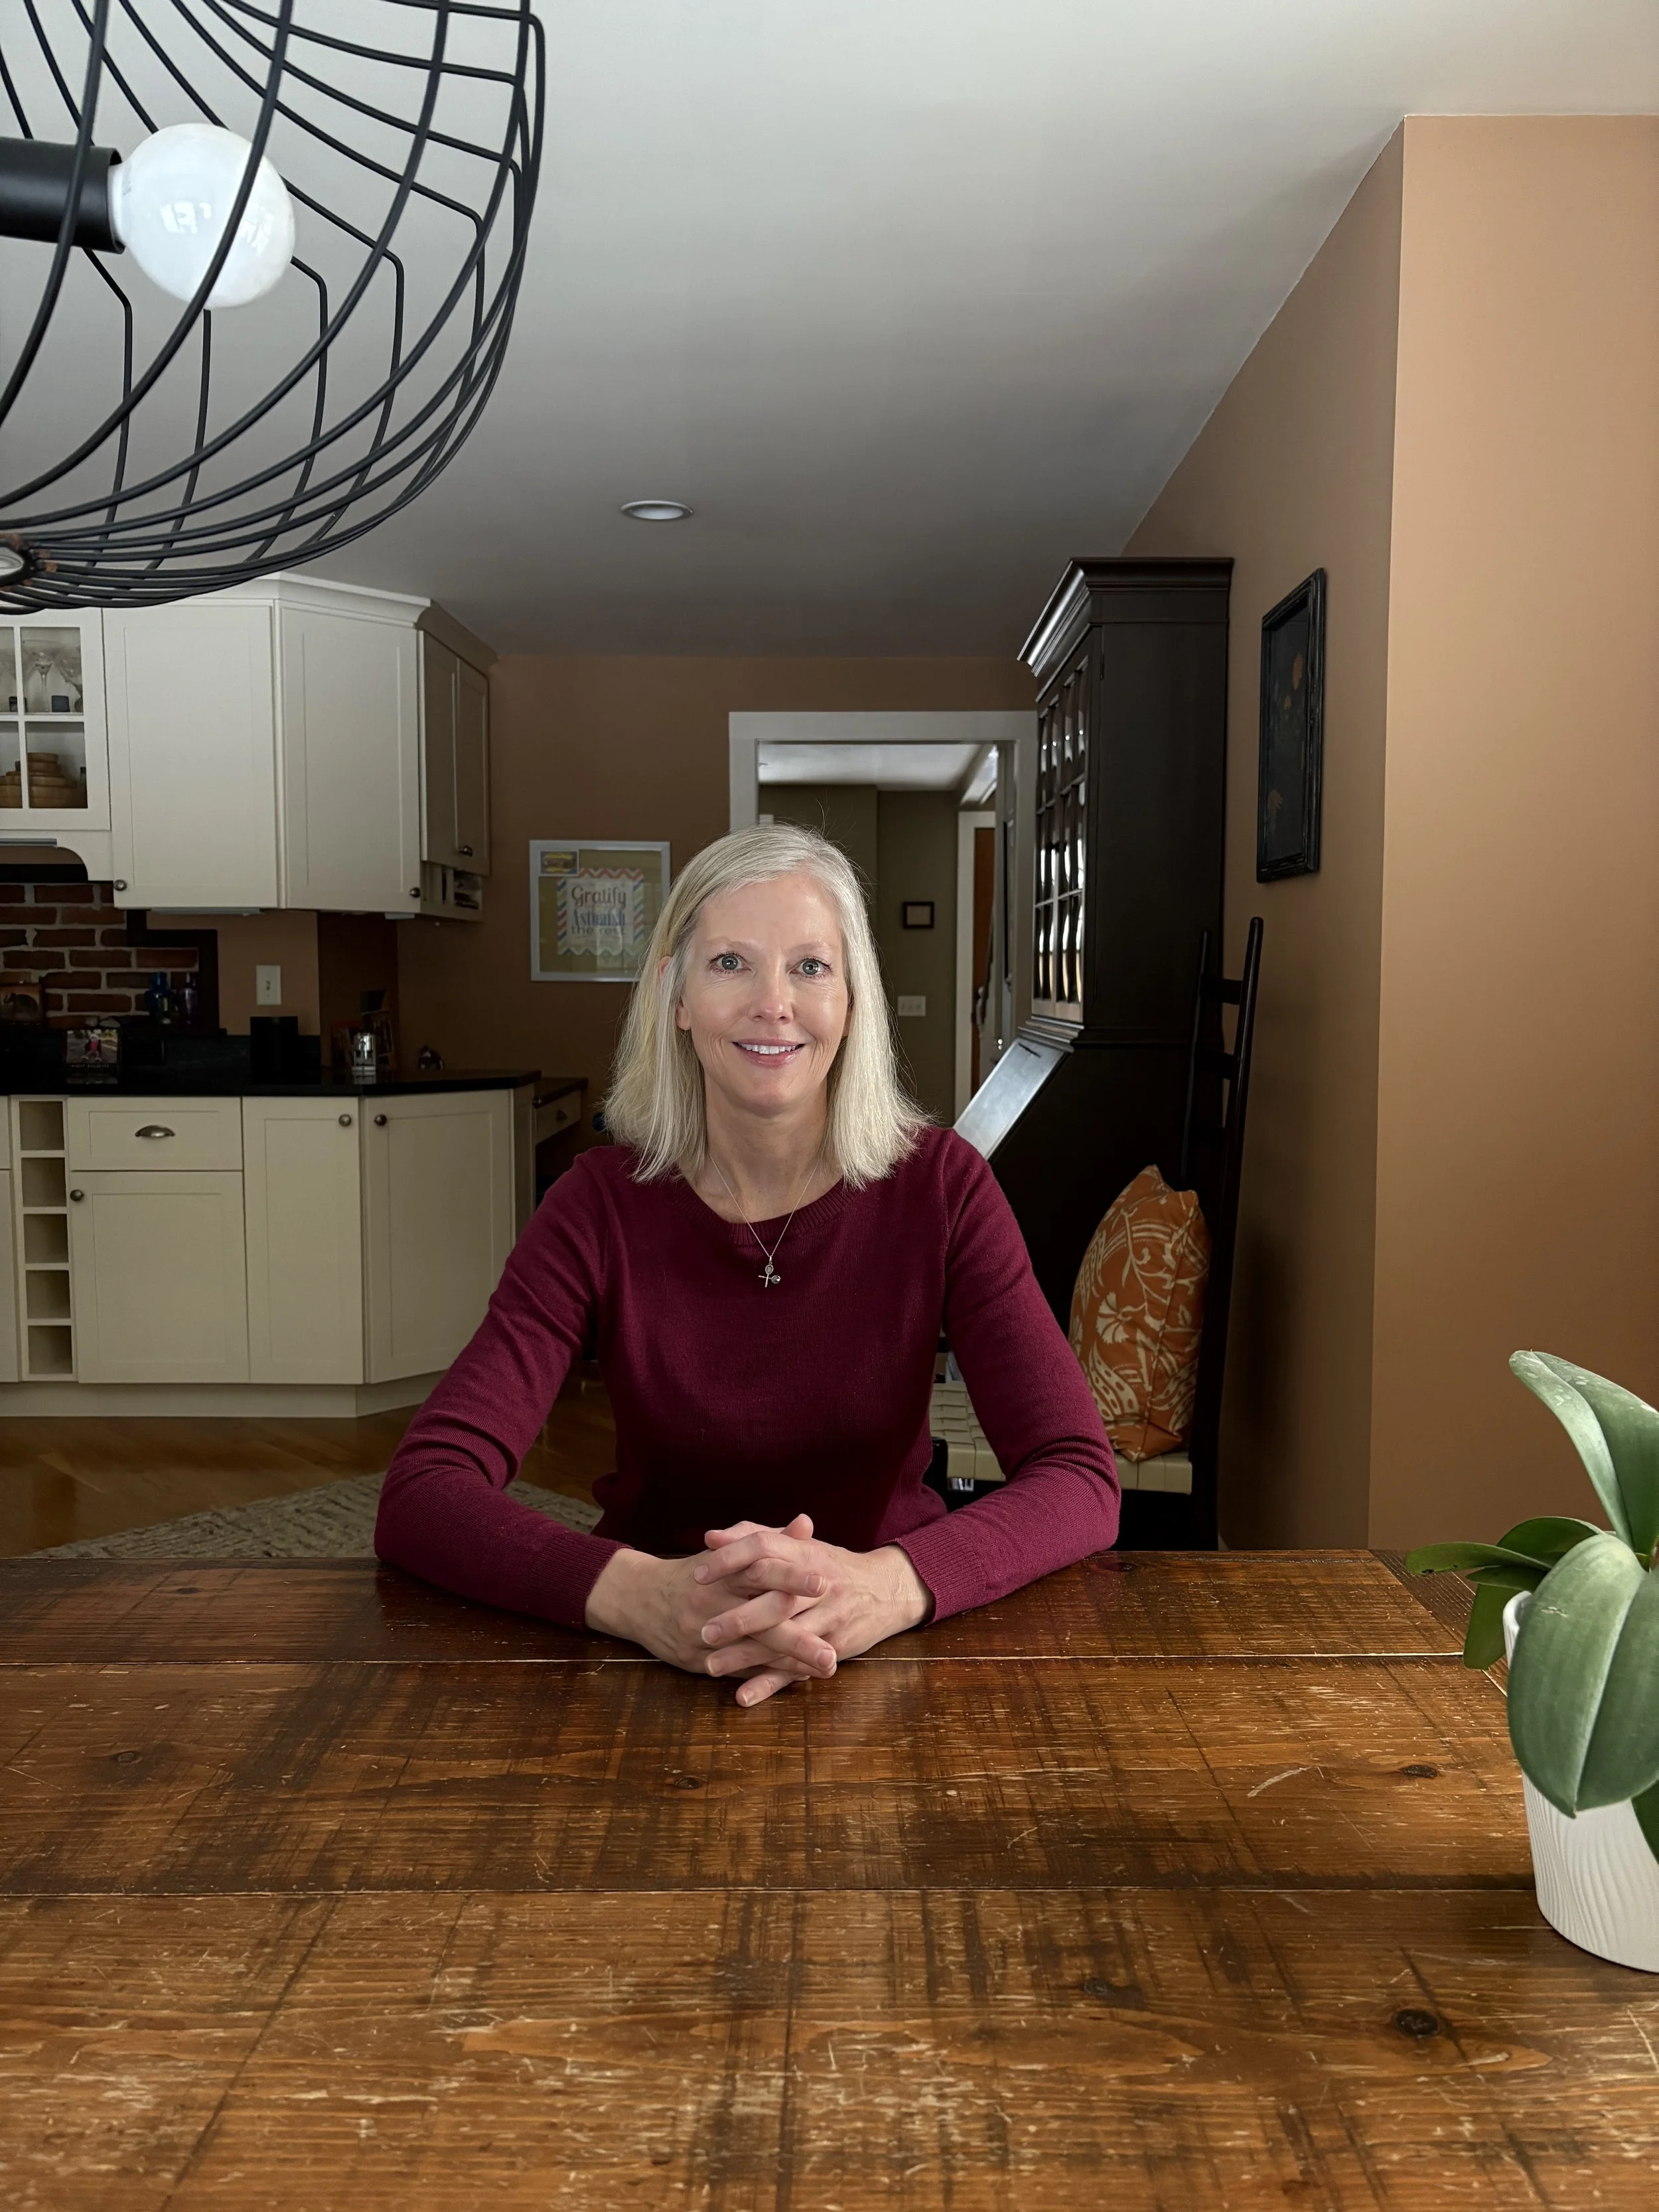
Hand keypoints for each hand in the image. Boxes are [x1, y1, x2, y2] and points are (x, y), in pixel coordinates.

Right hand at [584, 1513, 836, 1691]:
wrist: (639, 1598)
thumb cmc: (696, 1573)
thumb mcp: (728, 1552)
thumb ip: (769, 1540)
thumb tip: (807, 1523)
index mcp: (722, 1572)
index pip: (760, 1570)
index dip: (792, 1576)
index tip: (825, 1582)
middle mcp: (712, 1604)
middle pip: (759, 1620)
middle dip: (798, 1637)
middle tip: (833, 1649)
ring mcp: (703, 1636)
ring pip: (751, 1651)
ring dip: (790, 1662)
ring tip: (826, 1666)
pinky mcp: (697, 1661)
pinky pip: (737, 1670)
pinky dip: (768, 1673)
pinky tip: (799, 1676)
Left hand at [692, 1517, 931, 1705]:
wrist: (886, 1590)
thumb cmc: (829, 1566)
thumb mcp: (799, 1547)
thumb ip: (756, 1538)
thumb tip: (710, 1537)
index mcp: (807, 1554)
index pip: (766, 1548)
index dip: (732, 1560)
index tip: (699, 1573)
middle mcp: (820, 1586)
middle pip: (777, 1600)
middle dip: (740, 1618)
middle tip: (704, 1631)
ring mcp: (829, 1620)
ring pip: (785, 1641)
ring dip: (748, 1657)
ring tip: (711, 1666)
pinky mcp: (833, 1649)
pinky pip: (798, 1669)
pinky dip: (770, 1684)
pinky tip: (743, 1695)